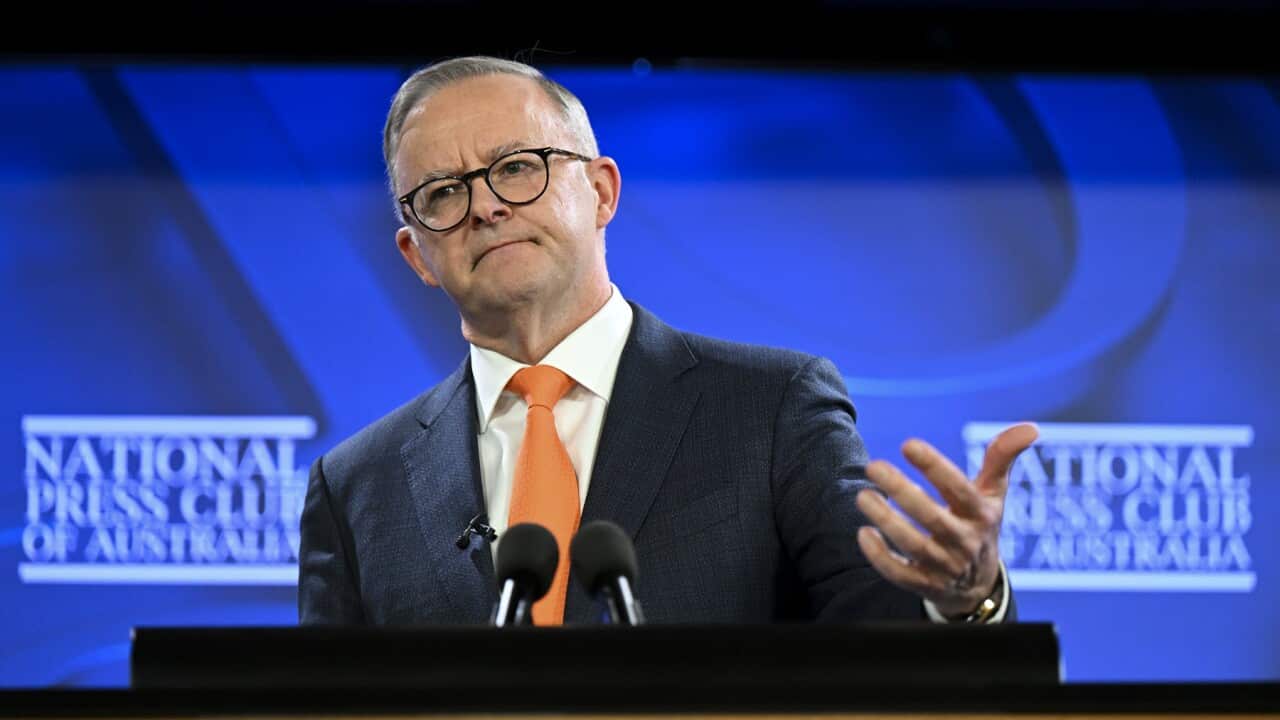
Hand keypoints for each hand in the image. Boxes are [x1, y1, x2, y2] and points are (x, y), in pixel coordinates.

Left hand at [854, 423, 1037, 617]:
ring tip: (863, 496)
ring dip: (886, 521)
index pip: (960, 489)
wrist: (978, 586)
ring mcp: (945, 567)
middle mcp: (965, 542)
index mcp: (981, 515)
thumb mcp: (993, 495)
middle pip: (933, 518)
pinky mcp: (926, 585)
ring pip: (915, 546)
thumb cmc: (979, 526)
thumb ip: (1001, 458)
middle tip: (873, 466)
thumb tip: (1031, 428)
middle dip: (902, 491)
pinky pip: (902, 575)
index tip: (908, 444)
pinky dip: (881, 557)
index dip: (935, 467)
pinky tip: (864, 533)